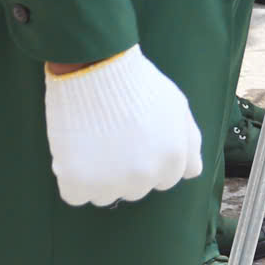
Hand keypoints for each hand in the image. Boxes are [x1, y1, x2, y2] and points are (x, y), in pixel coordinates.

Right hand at [43, 47, 202, 206]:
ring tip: (93, 143)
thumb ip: (191, 143)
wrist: (98, 68)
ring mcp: (111, 182)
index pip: (164, 181)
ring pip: (104, 196)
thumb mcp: (178, 107)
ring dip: (97, 177)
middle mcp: (145, 177)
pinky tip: (75, 155)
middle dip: (125, 170)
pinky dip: (72, 181)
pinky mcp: (79, 181)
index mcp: (173, 160)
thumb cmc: (139, 85)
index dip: (150, 160)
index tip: (137, 140)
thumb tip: (192, 173)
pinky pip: (75, 196)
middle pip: (135, 190)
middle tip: (113, 138)